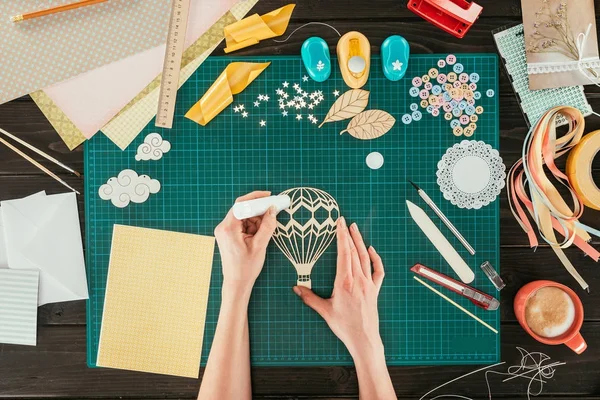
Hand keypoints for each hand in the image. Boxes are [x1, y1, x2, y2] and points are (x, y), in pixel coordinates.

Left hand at [214, 191, 277, 295]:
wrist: (236, 283)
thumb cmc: (246, 268)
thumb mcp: (260, 245)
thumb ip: (267, 226)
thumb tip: (272, 210)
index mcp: (228, 228)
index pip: (241, 204)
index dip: (256, 198)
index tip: (269, 196)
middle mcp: (223, 227)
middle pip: (242, 210)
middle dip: (258, 212)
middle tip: (272, 215)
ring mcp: (224, 231)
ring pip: (244, 217)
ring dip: (256, 222)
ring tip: (261, 236)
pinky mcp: (228, 235)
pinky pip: (242, 224)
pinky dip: (252, 227)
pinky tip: (257, 237)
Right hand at [293, 217, 384, 358]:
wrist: (364, 339)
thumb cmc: (344, 326)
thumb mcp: (324, 311)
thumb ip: (310, 298)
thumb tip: (296, 288)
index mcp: (345, 282)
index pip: (344, 253)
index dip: (341, 236)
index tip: (339, 223)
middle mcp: (358, 280)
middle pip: (354, 251)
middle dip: (349, 235)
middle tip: (344, 221)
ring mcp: (368, 284)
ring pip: (365, 258)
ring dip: (360, 242)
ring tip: (355, 229)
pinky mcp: (375, 290)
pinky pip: (378, 270)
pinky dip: (376, 258)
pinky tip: (372, 250)